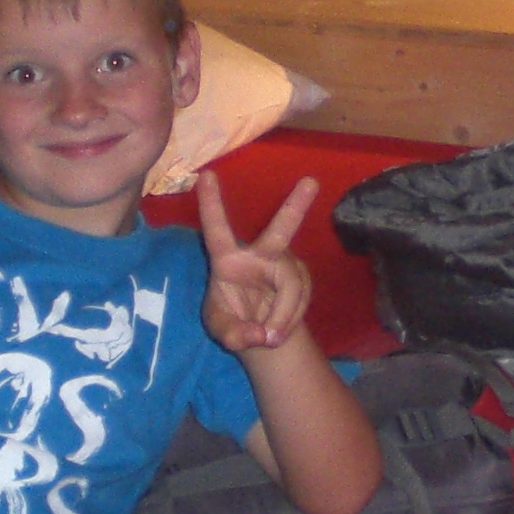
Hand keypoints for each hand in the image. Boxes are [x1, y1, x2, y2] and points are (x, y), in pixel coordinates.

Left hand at [200, 173, 316, 353]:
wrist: (262, 332)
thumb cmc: (232, 322)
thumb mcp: (223, 332)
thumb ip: (234, 335)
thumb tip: (260, 334)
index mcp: (227, 260)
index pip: (217, 230)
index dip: (210, 204)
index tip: (203, 175)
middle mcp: (258, 255)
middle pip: (280, 231)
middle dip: (294, 207)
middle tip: (310, 182)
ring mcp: (284, 263)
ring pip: (292, 285)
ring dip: (284, 315)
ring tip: (271, 338)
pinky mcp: (301, 275)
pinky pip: (302, 298)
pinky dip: (292, 318)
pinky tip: (281, 327)